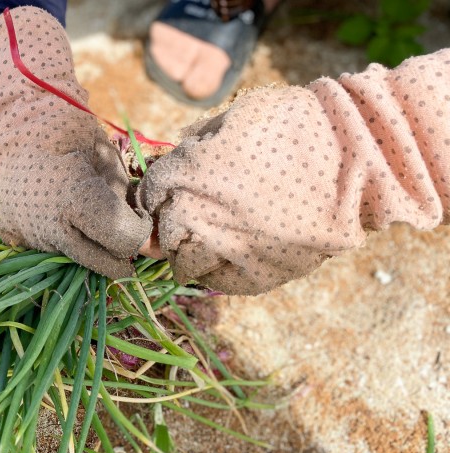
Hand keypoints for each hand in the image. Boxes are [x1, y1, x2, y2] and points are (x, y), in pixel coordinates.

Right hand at [0, 7, 151, 278]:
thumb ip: (126, 199)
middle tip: (119, 227)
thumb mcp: (109, 160)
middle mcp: (51, 226)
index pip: (124, 240)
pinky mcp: (11, 236)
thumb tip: (147, 237)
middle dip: (119, 250)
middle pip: (103, 264)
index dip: (138, 231)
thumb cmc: (71, 136)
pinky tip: (56, 214)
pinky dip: (57, 239)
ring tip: (82, 214)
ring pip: (75, 259)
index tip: (137, 217)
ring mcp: (28, 235)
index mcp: (78, 199)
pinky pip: (46, 251)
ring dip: (86, 244)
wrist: (15, 127)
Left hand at [140, 47, 449, 294]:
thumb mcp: (238, 115)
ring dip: (189, 253)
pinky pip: (221, 283)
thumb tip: (180, 152)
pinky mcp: (256, 274)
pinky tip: (227, 261)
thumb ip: (200, 138)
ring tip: (204, 245)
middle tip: (185, 222)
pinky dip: (218, 273)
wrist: (357, 158)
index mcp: (187, 174)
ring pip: (186, 264)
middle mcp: (197, 216)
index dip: (157, 192)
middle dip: (171, 224)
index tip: (166, 196)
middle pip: (164, 233)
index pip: (150, 192)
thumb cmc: (297, 124)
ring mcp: (225, 249)